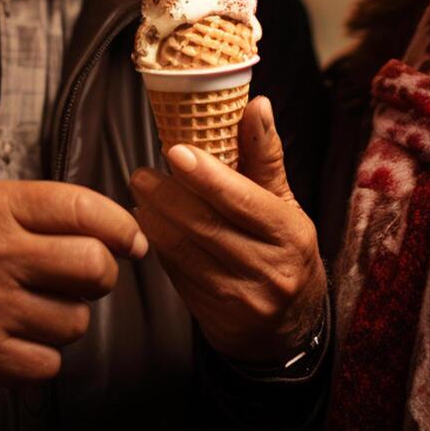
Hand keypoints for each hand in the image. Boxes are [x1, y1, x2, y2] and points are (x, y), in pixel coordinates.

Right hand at [0, 180, 147, 392]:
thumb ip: (47, 212)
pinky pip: (50, 362)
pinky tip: (15, 339)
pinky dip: (41, 356)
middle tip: (82, 280)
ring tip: (31, 310)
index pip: (84, 209)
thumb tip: (123, 234)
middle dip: (101, 275)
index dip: (122, 227)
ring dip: (65, 319)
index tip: (131, 242)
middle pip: (95, 267)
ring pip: (76, 320)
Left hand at [129, 96, 326, 364]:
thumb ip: (265, 157)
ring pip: (188, 253)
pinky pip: (180, 277)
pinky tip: (148, 227)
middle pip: (209, 227)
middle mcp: (271, 269)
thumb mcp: (284, 205)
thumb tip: (257, 105)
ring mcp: (243, 298)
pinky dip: (161, 248)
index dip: (208, 175)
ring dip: (156, 222)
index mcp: (290, 233)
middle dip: (168, 197)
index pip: (244, 200)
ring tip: (139, 197)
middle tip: (141, 174)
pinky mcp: (218, 319)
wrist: (290, 325)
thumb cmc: (283, 249)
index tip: (175, 151)